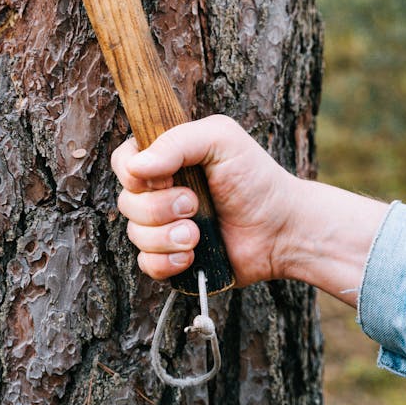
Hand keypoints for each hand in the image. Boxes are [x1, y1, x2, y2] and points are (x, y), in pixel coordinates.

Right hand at [111, 115, 292, 287]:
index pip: (123, 161)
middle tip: (194, 204)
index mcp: (165, 158)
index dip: (134, 173)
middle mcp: (159, 192)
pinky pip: (146, 264)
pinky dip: (167, 262)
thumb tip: (136, 167)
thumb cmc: (255, 178)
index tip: (167, 177)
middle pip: (126, 201)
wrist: (282, 229)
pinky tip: (192, 255)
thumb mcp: (221, 139)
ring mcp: (164, 227)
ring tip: (197, 235)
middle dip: (158, 208)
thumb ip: (177, 142)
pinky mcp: (172, 258)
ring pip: (134, 234)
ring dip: (166, 237)